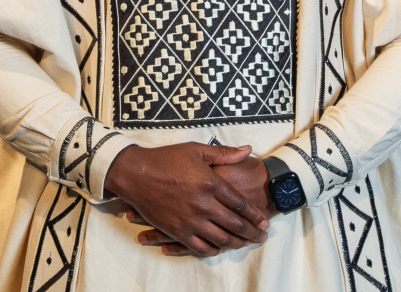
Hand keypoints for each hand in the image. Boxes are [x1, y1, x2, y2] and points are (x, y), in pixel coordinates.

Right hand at [105, 143, 269, 257]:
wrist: (135, 174)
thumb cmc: (166, 159)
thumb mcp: (196, 150)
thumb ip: (224, 154)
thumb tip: (248, 150)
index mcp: (210, 183)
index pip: (240, 204)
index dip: (255, 215)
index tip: (264, 221)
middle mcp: (203, 204)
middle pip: (235, 225)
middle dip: (252, 233)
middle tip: (262, 236)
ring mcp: (190, 220)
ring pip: (220, 239)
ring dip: (237, 244)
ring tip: (246, 244)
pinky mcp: (177, 231)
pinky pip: (200, 247)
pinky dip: (213, 250)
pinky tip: (220, 248)